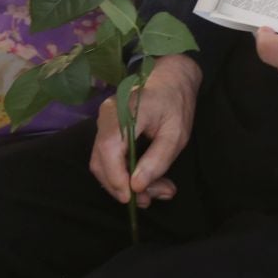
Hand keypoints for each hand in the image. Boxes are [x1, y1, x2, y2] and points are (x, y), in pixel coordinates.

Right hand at [91, 53, 200, 207]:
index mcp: (125, 111)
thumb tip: (136, 186)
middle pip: (101, 161)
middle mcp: (107, 116)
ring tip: (152, 193)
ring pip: (102, 162)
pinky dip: (122, 173)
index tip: (132, 198)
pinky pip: (107, 157)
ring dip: (123, 183)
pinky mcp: (107, 130)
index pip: (109, 149)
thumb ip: (158, 160)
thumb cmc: (176, 103)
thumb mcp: (176, 134)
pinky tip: (144, 181)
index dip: (116, 178)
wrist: (171, 78)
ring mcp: (104, 122)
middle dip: (121, 186)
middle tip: (149, 200)